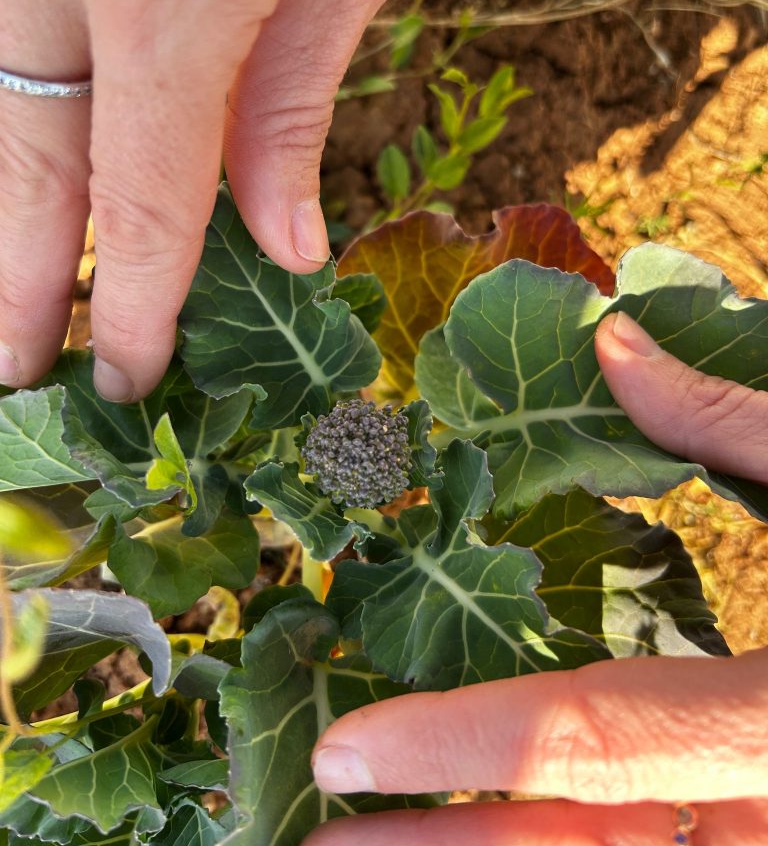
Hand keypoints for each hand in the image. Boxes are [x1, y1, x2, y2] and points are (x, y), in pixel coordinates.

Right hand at [0, 0, 476, 400]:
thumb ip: (290, 99)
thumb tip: (274, 242)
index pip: (138, 193)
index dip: (128, 303)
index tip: (125, 379)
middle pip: (17, 155)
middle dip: (12, 283)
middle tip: (14, 377)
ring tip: (3, 297)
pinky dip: (2, 97)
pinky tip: (24, 151)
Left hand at [304, 312, 767, 844]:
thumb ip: (723, 420)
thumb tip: (614, 343)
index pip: (590, 735)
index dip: (455, 745)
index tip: (339, 756)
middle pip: (579, 844)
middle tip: (321, 839)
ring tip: (373, 842)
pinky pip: (655, 837)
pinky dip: (573, 831)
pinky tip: (502, 819)